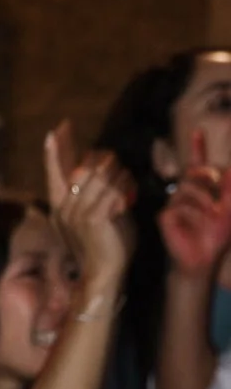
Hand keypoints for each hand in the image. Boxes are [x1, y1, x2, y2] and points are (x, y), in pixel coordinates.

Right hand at [45, 124, 135, 297]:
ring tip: (125, 193)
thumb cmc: (104, 244)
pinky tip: (127, 202)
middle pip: (90, 164)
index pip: (56, 170)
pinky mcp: (93, 217)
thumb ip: (92, 193)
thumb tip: (98, 165)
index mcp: (61, 205)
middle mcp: (65, 207)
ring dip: (121, 178)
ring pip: (105, 174)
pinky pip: (114, 189)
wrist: (103, 272)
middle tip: (119, 178)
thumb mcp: (93, 215)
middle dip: (109, 164)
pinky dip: (125, 191)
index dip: (58, 149)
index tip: (59, 128)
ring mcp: (77, 212)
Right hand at [159, 129, 230, 281]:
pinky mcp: (165, 216)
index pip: (198, 164)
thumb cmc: (217, 234)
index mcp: (201, 189)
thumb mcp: (230, 207)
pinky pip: (180, 206)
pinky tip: (197, 224)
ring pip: (189, 187)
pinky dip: (194, 214)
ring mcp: (174, 204)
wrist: (205, 258)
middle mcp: (185, 192)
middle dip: (212, 179)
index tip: (198, 131)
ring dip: (206, 200)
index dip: (197, 147)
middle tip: (220, 200)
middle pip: (196, 171)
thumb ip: (230, 187)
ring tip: (214, 215)